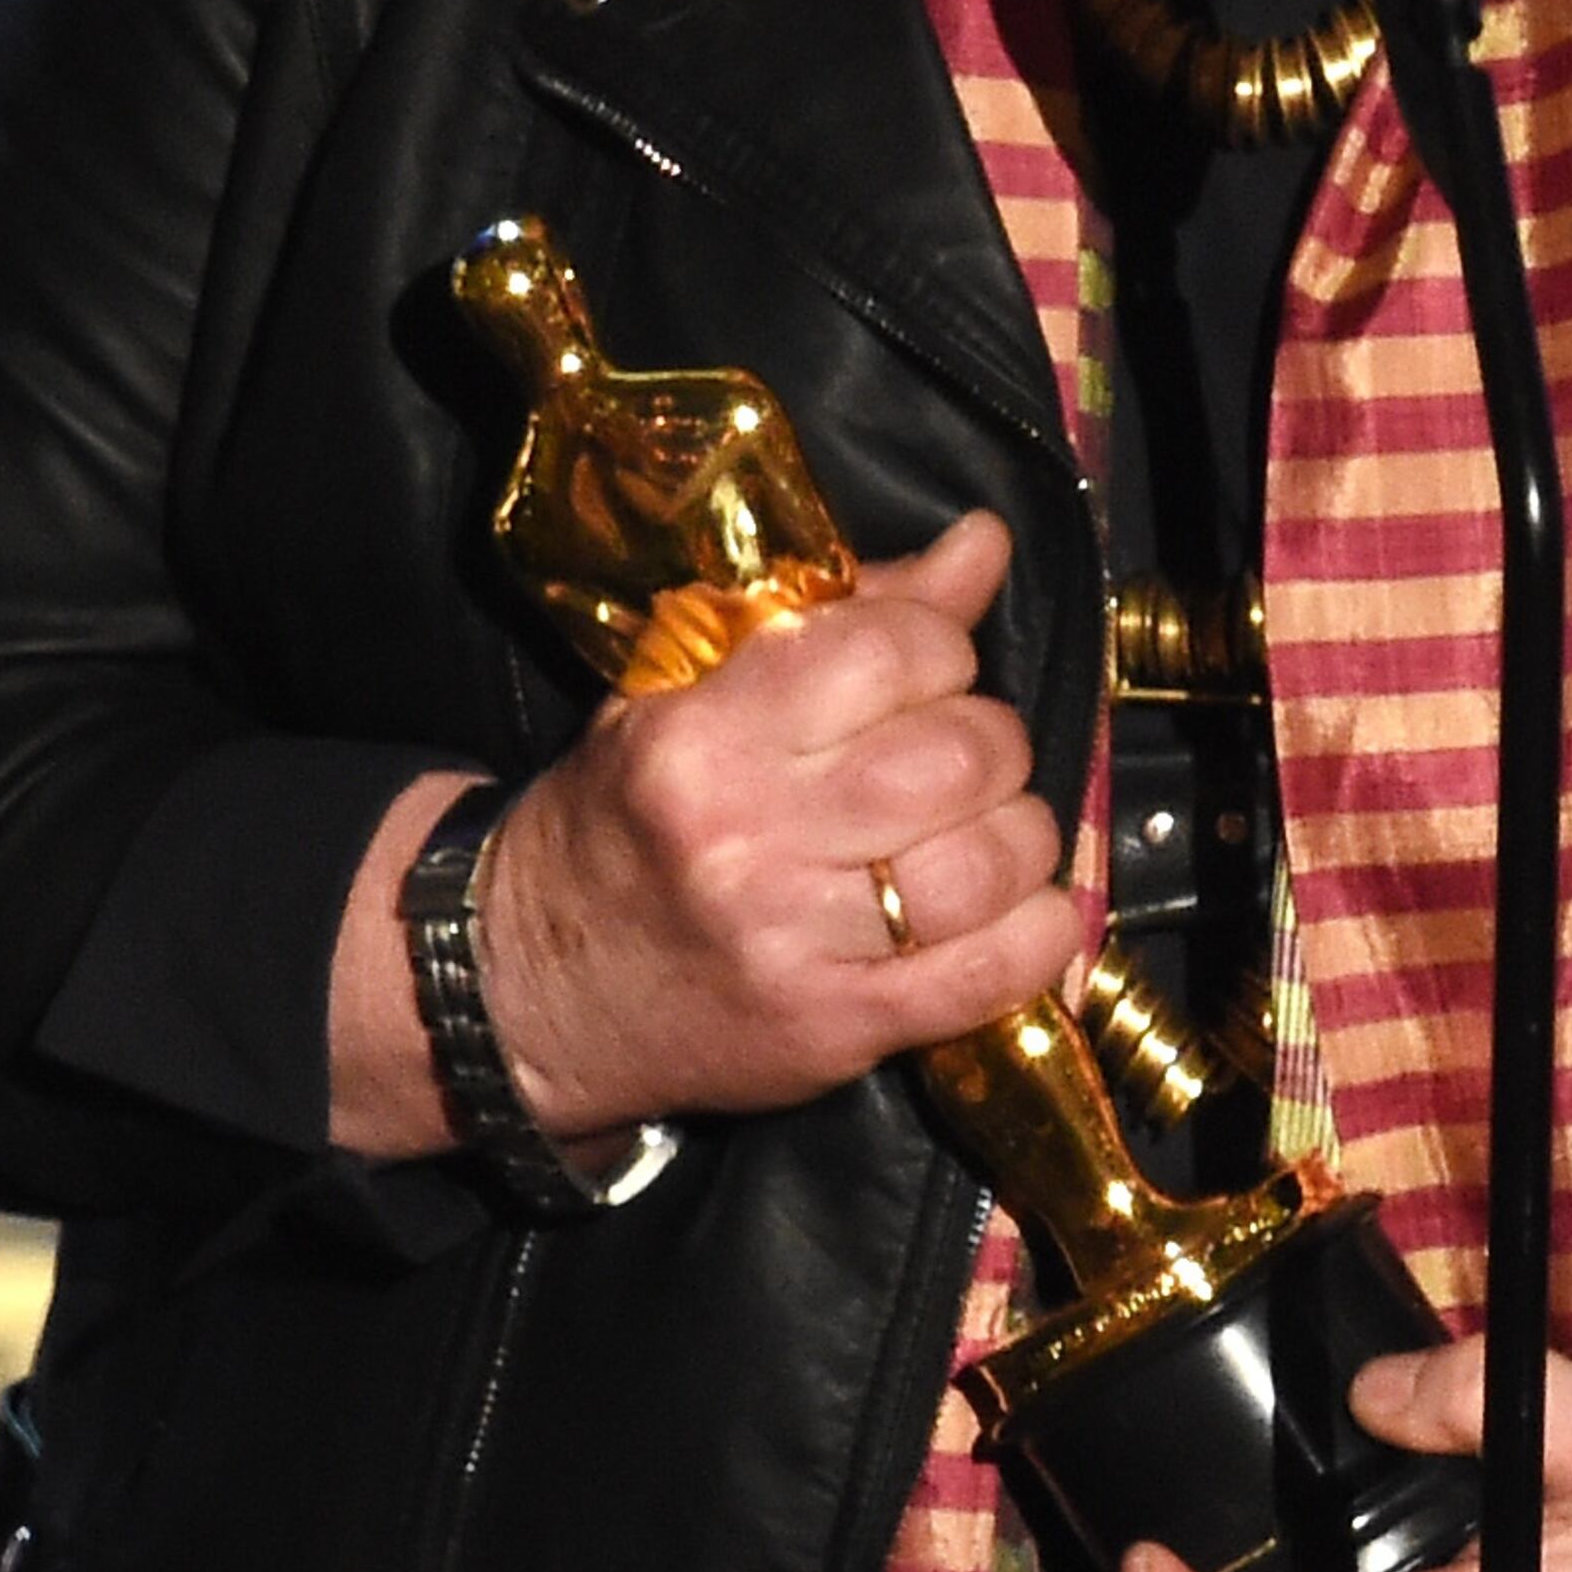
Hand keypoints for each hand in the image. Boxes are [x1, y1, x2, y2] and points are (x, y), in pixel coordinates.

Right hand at [473, 512, 1085, 1134]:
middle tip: (964, 762)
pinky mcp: (835, 1027)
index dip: (943, 651)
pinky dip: (1038, 937)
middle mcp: (747, 835)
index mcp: (703, 735)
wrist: (533, 989)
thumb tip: (982, 544)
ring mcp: (793, 940)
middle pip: (959, 756)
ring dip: (1021, 839)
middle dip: (993, 746)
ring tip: (986, 836)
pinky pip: (989, 976)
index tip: (929, 676)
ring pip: (989, 863)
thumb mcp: (688, 693)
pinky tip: (1026, 912)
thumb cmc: (625, 825)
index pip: (890, 651)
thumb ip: (845, 617)